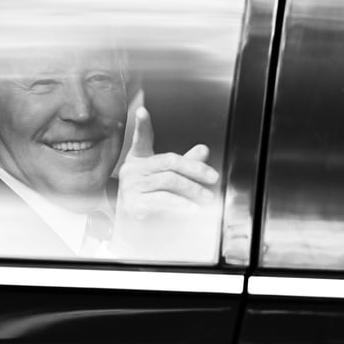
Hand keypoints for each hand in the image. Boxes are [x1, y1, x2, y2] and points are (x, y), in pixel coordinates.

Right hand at [111, 107, 219, 256]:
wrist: (133, 232)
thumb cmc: (150, 200)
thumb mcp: (168, 180)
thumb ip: (185, 164)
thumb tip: (203, 149)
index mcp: (138, 160)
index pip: (140, 139)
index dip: (142, 125)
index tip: (142, 110)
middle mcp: (132, 170)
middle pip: (168, 161)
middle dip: (195, 169)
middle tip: (213, 178)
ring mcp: (130, 187)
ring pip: (169, 181)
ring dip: (193, 190)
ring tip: (207, 198)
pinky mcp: (133, 205)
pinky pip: (162, 200)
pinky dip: (180, 204)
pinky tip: (192, 208)